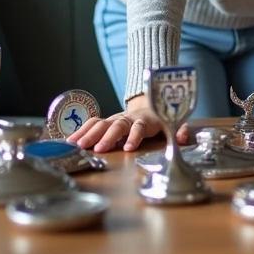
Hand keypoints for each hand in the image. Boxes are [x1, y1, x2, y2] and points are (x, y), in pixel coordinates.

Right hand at [67, 95, 189, 152]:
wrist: (149, 104)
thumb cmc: (160, 120)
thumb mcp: (173, 124)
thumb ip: (179, 130)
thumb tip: (184, 136)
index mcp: (147, 120)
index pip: (141, 127)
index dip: (135, 136)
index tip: (128, 148)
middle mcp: (129, 118)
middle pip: (118, 125)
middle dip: (108, 137)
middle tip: (99, 149)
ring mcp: (116, 118)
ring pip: (102, 123)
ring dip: (90, 134)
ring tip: (78, 145)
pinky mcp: (106, 121)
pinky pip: (92, 124)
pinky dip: (81, 131)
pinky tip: (69, 141)